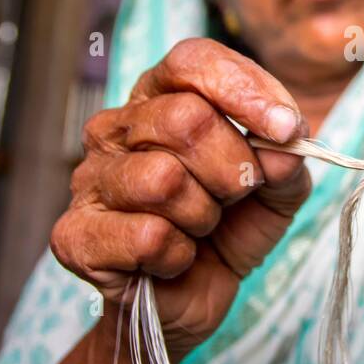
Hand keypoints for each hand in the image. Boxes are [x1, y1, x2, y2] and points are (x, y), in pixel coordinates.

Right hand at [51, 38, 311, 355]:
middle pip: (184, 119)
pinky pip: (148, 236)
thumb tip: (285, 147)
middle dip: (232, 168)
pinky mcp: (74, 234)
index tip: (285, 129)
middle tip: (235, 197)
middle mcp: (115, 129)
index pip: (191, 62)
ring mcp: (88, 179)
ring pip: (163, 179)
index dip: (244, 89)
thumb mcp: (276, 191)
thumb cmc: (228, 231)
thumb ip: (288, 162)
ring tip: (198, 229)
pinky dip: (179, 256)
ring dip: (203, 216)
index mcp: (159, 99)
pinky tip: (172, 260)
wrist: (189, 301)